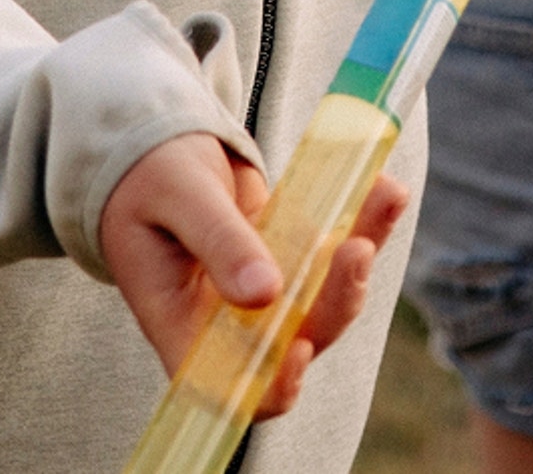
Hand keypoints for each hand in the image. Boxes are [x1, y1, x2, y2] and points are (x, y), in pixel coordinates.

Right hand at [100, 132, 409, 418]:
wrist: (156, 146)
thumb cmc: (148, 177)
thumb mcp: (176, 196)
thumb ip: (218, 241)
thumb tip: (263, 294)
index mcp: (184, 326)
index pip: (232, 386)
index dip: (273, 386)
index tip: (300, 348)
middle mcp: (230, 321)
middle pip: (297, 340)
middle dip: (336, 302)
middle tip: (356, 248)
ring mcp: (265, 290)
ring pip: (325, 296)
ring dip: (360, 257)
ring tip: (384, 197)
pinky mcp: (289, 256)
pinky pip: (332, 251)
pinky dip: (362, 221)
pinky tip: (384, 188)